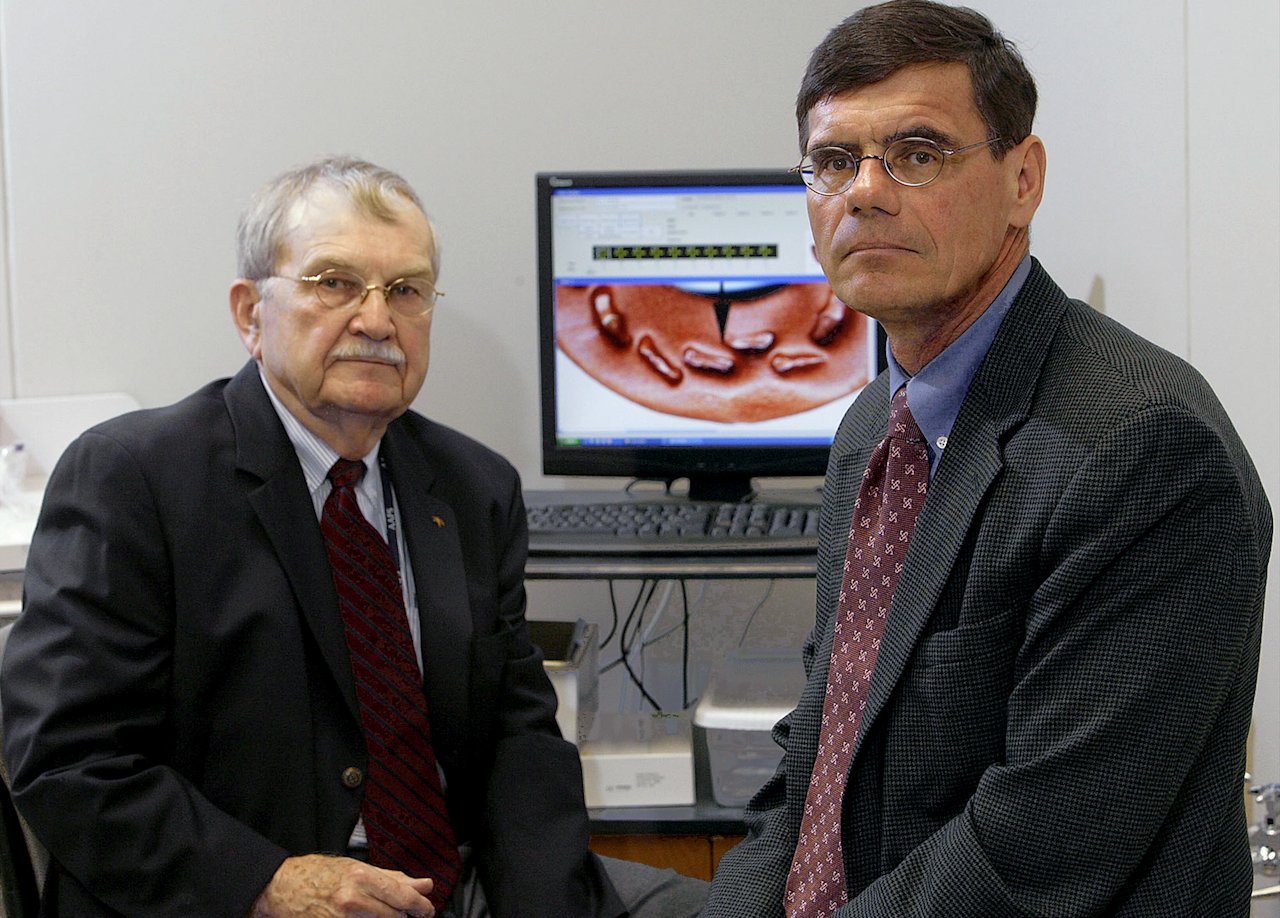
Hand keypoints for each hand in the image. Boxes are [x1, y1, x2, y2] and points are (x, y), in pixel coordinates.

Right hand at [249, 854, 435, 917]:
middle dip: (404, 915)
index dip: (420, 905)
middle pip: (395, 916)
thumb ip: (393, 878)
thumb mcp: (357, 868)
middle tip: (408, 913)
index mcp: (362, 877)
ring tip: (381, 913)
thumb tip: (422, 885)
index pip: (402, 896)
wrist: (283, 887)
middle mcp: (353, 899)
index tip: (426, 909)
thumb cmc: (318, 874)